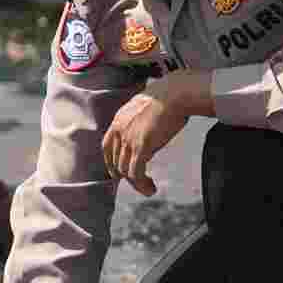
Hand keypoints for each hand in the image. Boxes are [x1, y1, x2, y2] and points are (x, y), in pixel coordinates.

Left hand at [101, 69, 202, 194]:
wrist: (175, 93)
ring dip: (137, 184)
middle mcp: (119, 130)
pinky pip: (135, 173)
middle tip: (140, 183)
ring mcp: (129, 138)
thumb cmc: (169, 97)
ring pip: (125, 170)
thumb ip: (142, 122)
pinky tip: (151, 188)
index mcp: (119, 119)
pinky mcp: (141, 146)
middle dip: (127, 176)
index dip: (110, 162)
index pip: (107, 146)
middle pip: (116, 161)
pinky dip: (142, 185)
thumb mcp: (148, 108)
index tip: (117, 172)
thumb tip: (148, 137)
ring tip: (149, 189)